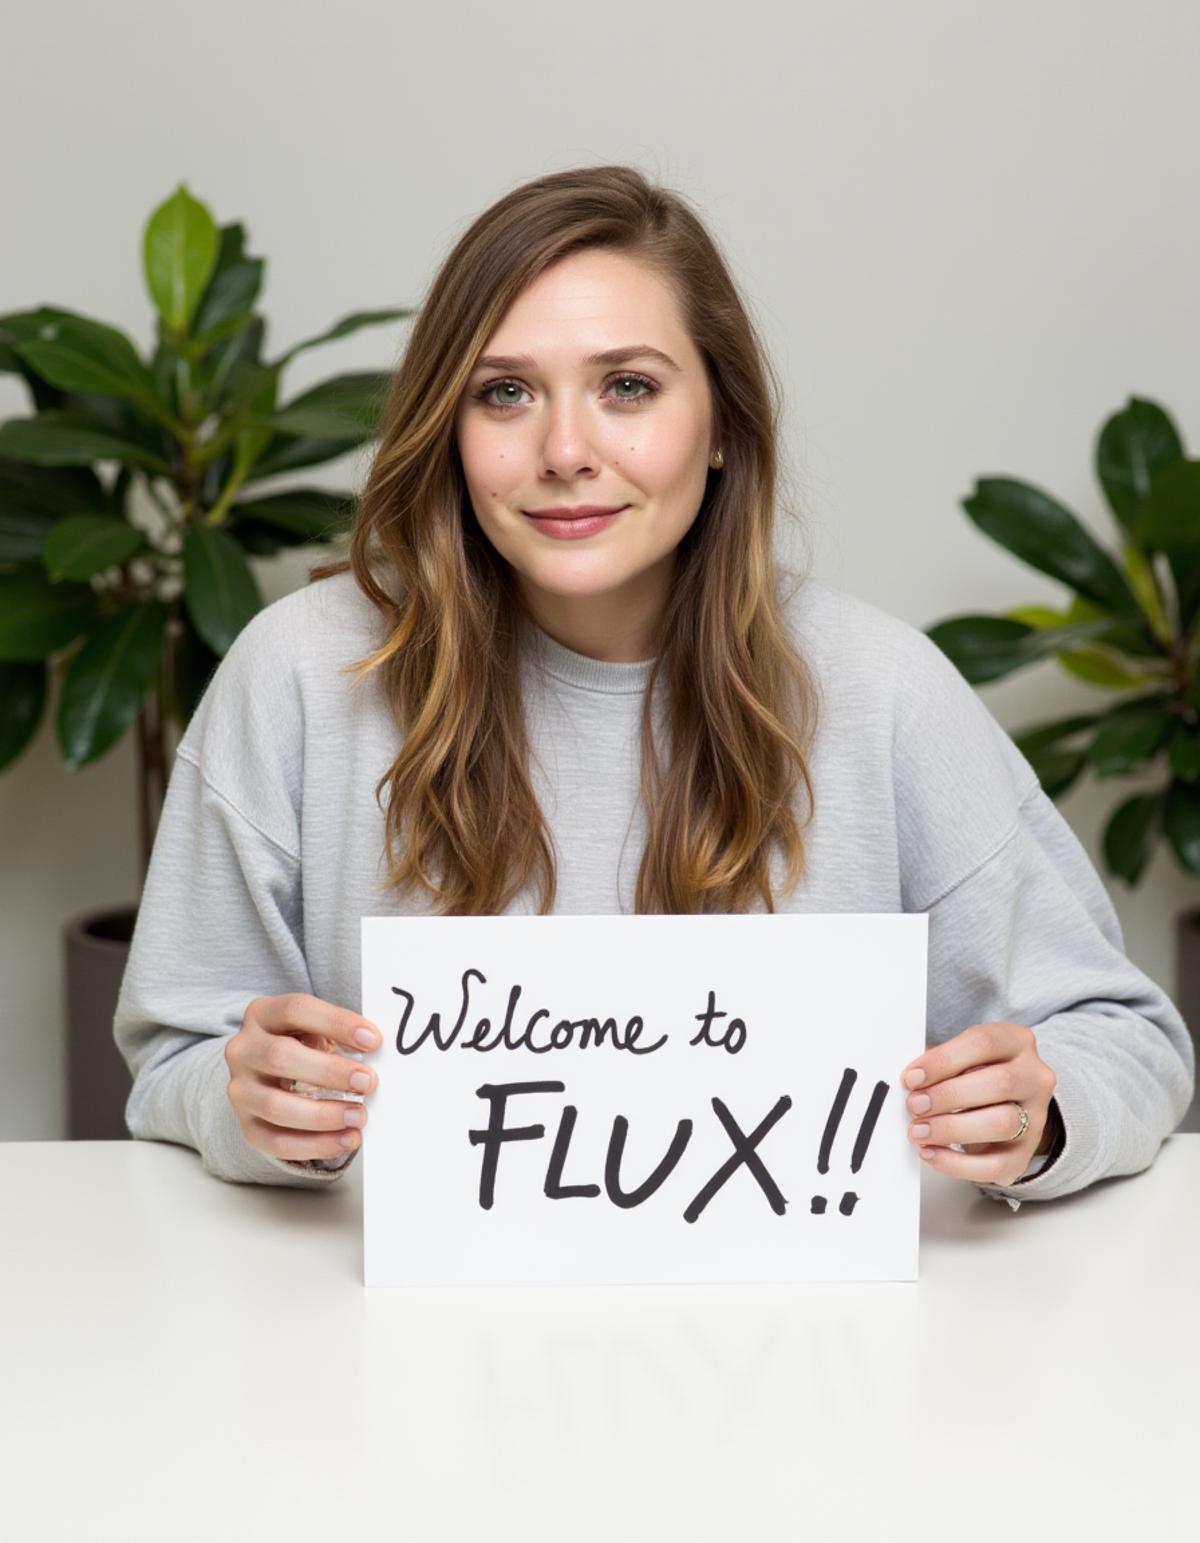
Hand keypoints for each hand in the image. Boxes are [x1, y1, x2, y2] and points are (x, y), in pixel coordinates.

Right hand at [225, 993, 381, 1162]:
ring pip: (276, 1106)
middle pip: (280, 1056)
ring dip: (323, 1114)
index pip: (295, 1009)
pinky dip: (316, 1145)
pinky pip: (277, 1141)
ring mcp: (240, 1090)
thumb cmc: (303, 1046)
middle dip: (329, 1072)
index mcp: (262, 1014)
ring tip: (359, 1116)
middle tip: (367, 1082)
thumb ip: (340, 1035)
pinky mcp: (247, 1126)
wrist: (269, 1076)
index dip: (336, 1023)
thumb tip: (376, 1049)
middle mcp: (243, 1050)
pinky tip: (345, 1139)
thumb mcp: (316, 1029)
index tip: (373, 1040)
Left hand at [900, 1021, 1057, 1186]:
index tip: (912, 1077)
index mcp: (1016, 1041)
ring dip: (952, 1129)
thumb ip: (940, 1062)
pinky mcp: (1026, 1153)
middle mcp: (1034, 1077)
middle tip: (914, 1105)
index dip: (944, 1060)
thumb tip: (911, 1080)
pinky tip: (930, 1153)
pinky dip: (957, 1164)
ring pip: (1002, 1124)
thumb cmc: (974, 1073)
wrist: (1006, 1104)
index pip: (984, 1043)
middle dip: (948, 1096)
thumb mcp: (961, 1056)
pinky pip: (996, 1165)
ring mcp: (1036, 1117)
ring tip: (919, 1131)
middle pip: (999, 1083)